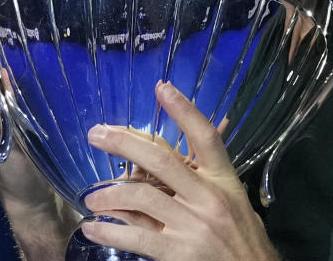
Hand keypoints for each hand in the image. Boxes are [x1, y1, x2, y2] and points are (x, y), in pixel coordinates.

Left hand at [81, 82, 280, 260]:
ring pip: (142, 198)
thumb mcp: (231, 198)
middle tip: (97, 134)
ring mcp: (193, 225)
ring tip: (92, 199)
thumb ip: (201, 179)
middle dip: (125, 144)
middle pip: (162, 160)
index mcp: (223, 179)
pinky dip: (110, 232)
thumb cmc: (240, 234)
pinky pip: (137, 237)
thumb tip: (160, 162)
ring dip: (109, 195)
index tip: (161, 88)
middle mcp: (208, 196)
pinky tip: (93, 228)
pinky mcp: (178, 252)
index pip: (206, 136)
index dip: (184, 110)